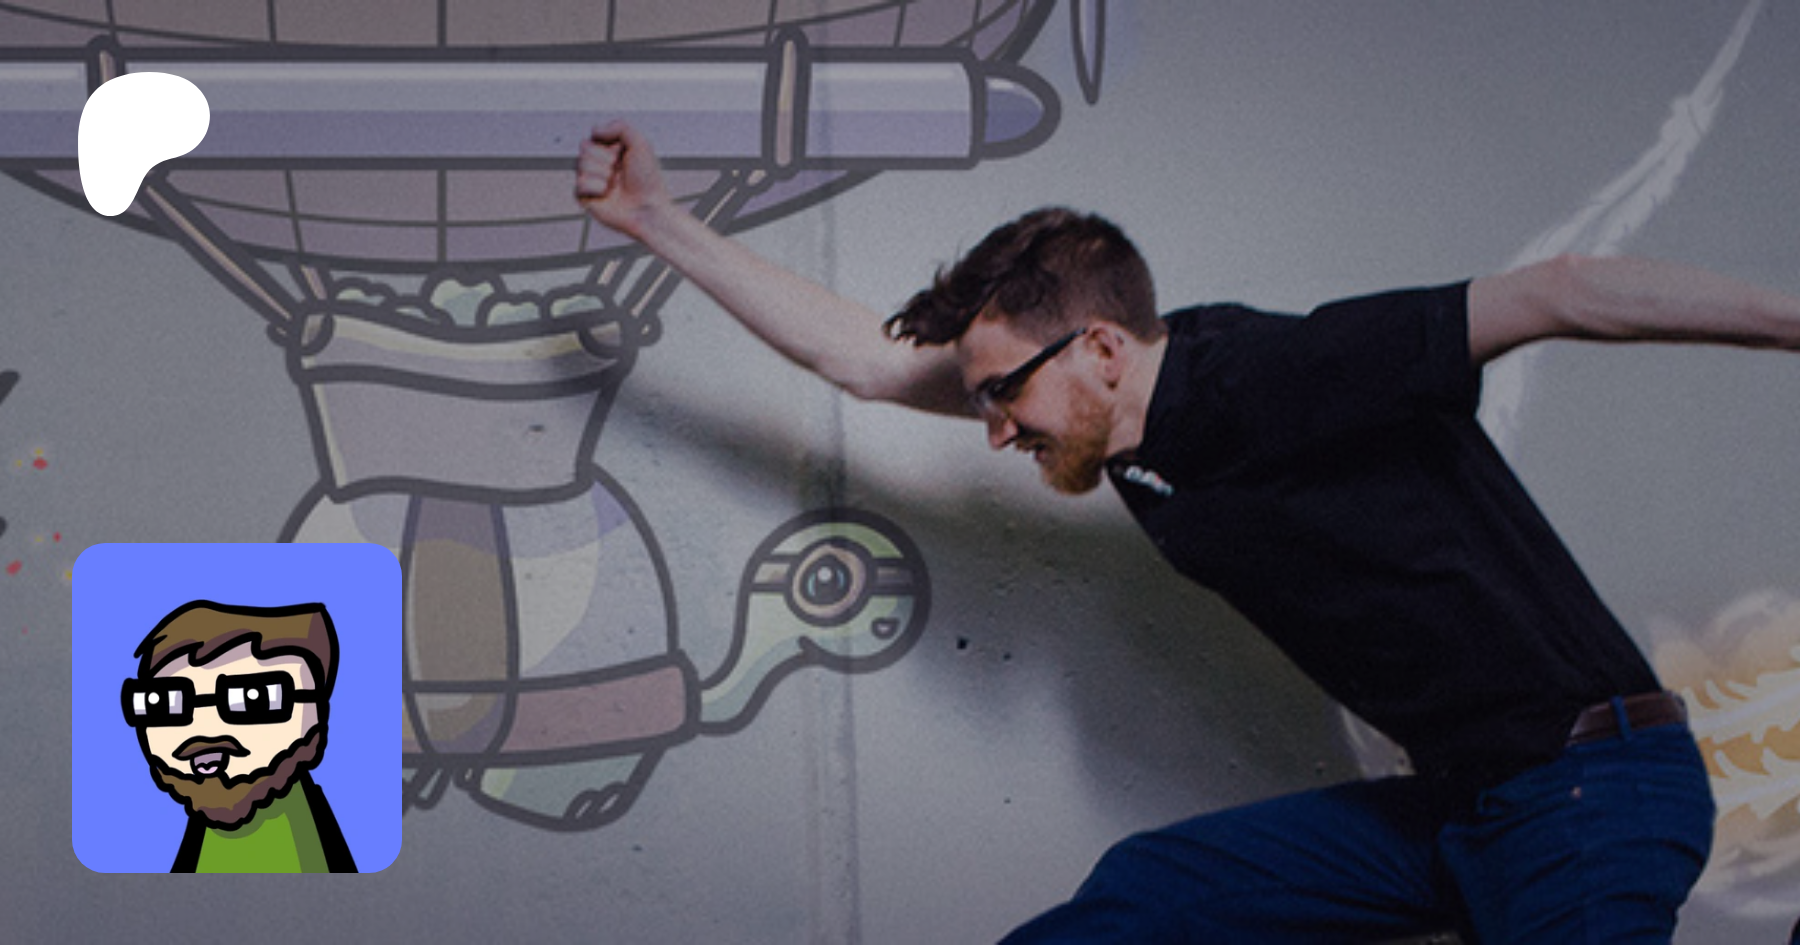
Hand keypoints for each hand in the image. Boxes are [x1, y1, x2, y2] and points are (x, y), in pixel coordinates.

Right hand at [576, 120, 670, 238]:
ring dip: (603, 174)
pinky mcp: (585, 197)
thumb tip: (594, 131)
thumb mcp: (640, 144)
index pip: (594, 135)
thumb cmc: (648, 180)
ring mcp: (591, 180)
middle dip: (605, 158)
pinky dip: (595, 188)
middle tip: (619, 171)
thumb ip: (620, 126)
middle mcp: (599, 164)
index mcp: (610, 150)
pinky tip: (606, 194)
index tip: (624, 154)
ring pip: (581, 164)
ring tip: (615, 184)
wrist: (648, 208)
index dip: (609, 143)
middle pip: (584, 147)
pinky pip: (579, 184)